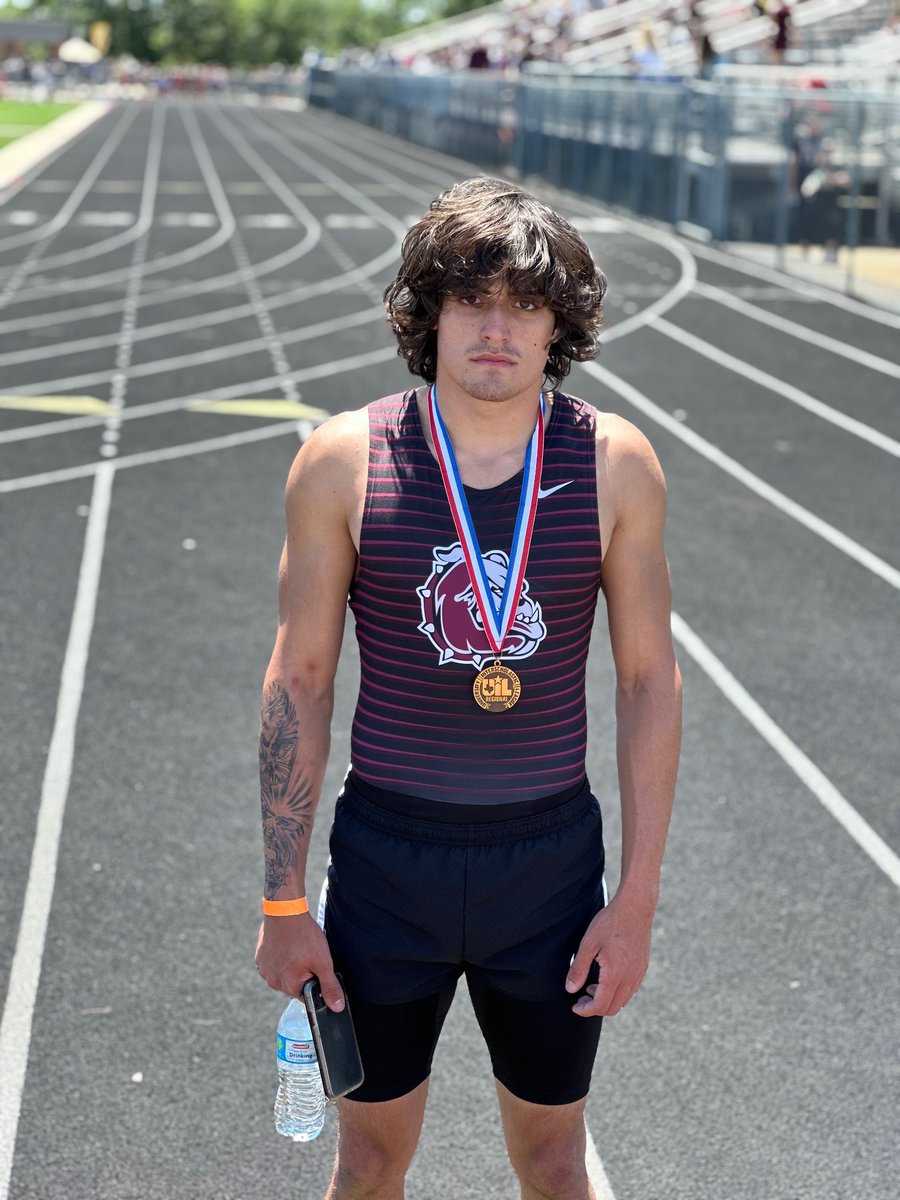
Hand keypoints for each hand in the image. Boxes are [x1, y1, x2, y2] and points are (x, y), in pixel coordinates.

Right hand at [255, 914, 344, 1010]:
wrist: (285, 911)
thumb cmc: (304, 936)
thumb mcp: (322, 961)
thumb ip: (329, 986)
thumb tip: (337, 1007)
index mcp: (287, 986)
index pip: (305, 995)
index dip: (314, 982)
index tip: (316, 967)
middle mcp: (272, 981)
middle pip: (293, 984)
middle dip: (303, 973)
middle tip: (308, 954)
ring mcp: (263, 969)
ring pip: (283, 973)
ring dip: (291, 965)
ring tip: (297, 947)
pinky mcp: (260, 957)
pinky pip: (273, 963)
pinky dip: (281, 957)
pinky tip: (288, 944)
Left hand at [565, 897, 653, 1017]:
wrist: (636, 907)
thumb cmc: (610, 922)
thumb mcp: (588, 943)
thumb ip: (579, 968)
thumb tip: (571, 989)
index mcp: (615, 974)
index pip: (600, 1005)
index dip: (585, 1010)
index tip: (575, 1006)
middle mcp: (630, 978)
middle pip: (613, 1008)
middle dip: (595, 1008)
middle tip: (581, 997)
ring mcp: (639, 973)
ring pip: (623, 1001)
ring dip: (606, 1000)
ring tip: (591, 987)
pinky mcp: (643, 967)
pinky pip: (630, 990)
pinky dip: (617, 992)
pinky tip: (606, 978)